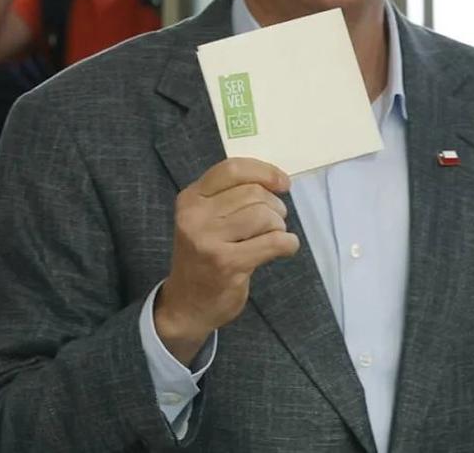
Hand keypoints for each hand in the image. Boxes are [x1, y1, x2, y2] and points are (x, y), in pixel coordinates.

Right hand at [154, 158, 298, 362]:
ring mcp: (209, 240)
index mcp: (190, 198)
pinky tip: (284, 248)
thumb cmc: (202, 257)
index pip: (232, 169)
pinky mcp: (227, 263)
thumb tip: (276, 180)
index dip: (264, 172)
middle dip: (274, 206)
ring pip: (264, 216)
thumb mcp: (204, 219)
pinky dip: (287, 243)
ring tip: (273, 237)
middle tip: (274, 222)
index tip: (282, 183)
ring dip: (279, 226)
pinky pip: (273, 242)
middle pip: (253, 193)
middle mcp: (195, 216)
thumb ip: (229, 197)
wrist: (186, 304)